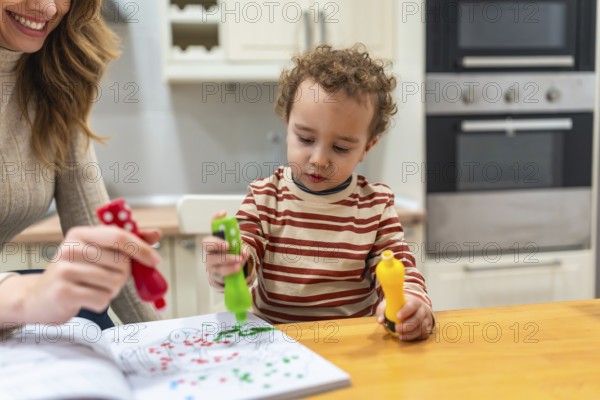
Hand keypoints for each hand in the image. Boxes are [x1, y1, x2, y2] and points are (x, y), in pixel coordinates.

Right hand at [5, 225, 161, 324]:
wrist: (39, 298)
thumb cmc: (76, 273)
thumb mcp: (98, 252)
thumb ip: (127, 243)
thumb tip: (156, 234)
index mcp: (81, 233)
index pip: (119, 237)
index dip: (141, 249)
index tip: (155, 260)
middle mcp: (70, 248)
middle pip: (120, 263)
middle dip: (124, 276)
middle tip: (111, 280)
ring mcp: (64, 270)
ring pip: (114, 283)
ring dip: (112, 291)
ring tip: (95, 288)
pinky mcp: (63, 292)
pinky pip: (102, 299)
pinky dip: (101, 303)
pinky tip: (87, 299)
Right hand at [201, 211, 247, 286]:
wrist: (226, 275)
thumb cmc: (230, 257)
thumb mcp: (236, 248)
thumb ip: (240, 247)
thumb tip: (244, 251)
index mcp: (216, 239)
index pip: (214, 226)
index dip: (216, 218)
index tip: (223, 213)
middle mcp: (210, 250)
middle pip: (207, 243)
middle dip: (217, 242)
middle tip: (228, 245)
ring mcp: (210, 262)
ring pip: (214, 259)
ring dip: (227, 259)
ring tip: (239, 259)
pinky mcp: (214, 274)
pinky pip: (220, 272)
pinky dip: (230, 269)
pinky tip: (237, 267)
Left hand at [376, 296, 433, 340]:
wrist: (414, 308)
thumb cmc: (399, 306)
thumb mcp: (390, 304)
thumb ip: (383, 311)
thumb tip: (380, 321)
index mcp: (414, 301)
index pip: (412, 305)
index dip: (406, 311)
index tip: (397, 317)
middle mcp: (423, 310)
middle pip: (417, 318)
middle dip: (407, 325)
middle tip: (396, 329)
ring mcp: (426, 319)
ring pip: (421, 328)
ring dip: (410, 333)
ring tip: (400, 336)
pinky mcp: (427, 328)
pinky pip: (423, 334)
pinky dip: (414, 337)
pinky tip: (406, 337)